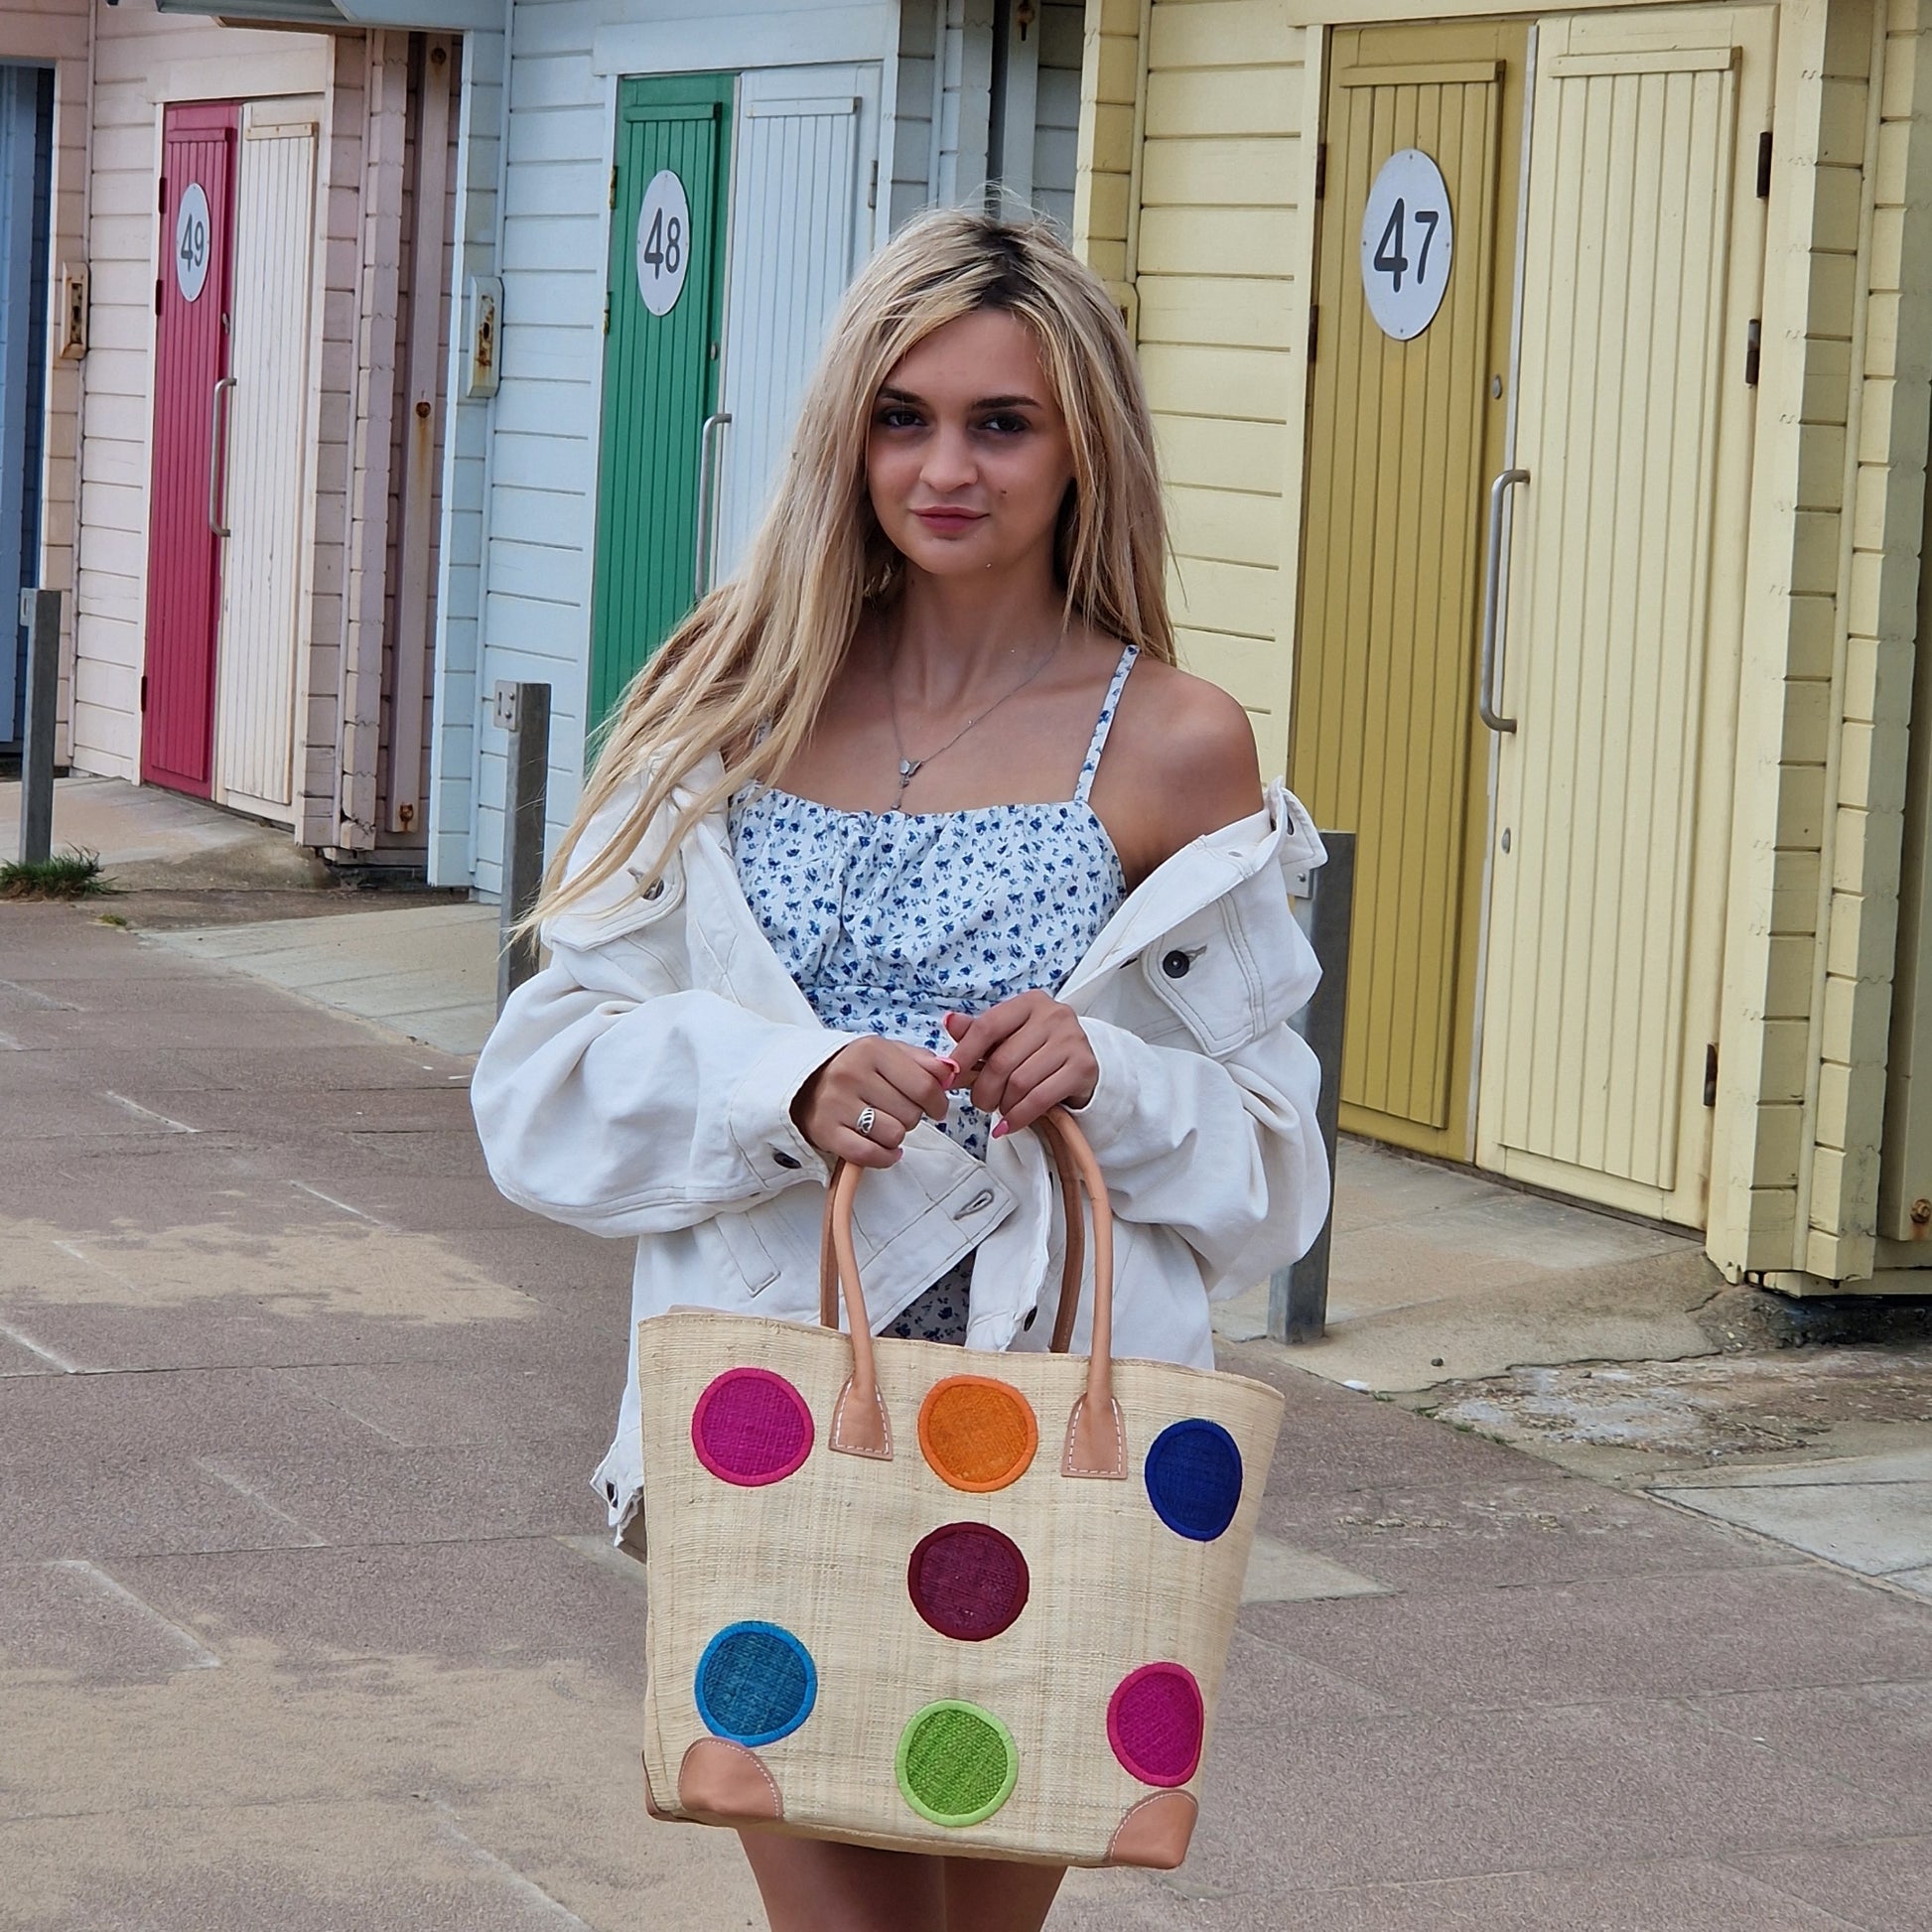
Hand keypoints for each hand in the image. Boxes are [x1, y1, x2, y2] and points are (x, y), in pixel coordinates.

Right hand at [792, 1037, 954, 1169]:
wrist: (803, 1082)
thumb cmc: (854, 1068)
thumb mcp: (887, 1053)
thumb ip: (923, 1061)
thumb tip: (953, 1072)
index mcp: (871, 1050)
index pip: (925, 1085)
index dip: (938, 1102)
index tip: (936, 1107)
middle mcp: (851, 1074)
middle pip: (911, 1113)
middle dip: (911, 1116)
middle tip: (895, 1111)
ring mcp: (837, 1104)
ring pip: (894, 1135)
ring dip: (896, 1136)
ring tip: (883, 1125)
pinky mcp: (827, 1132)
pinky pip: (871, 1154)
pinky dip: (884, 1156)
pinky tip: (884, 1148)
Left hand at [943, 992, 1097, 1136]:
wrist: (1080, 1066)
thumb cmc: (1037, 1051)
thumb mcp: (1007, 1037)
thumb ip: (978, 1032)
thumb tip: (949, 1022)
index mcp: (1030, 1002)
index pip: (987, 1026)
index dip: (964, 1055)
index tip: (951, 1076)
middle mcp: (1054, 1015)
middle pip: (1002, 1060)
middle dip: (983, 1089)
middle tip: (980, 1101)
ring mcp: (1072, 1040)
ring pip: (1020, 1082)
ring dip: (1003, 1104)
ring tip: (1000, 1108)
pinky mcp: (1084, 1067)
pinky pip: (1040, 1098)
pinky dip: (1019, 1116)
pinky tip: (1009, 1123)